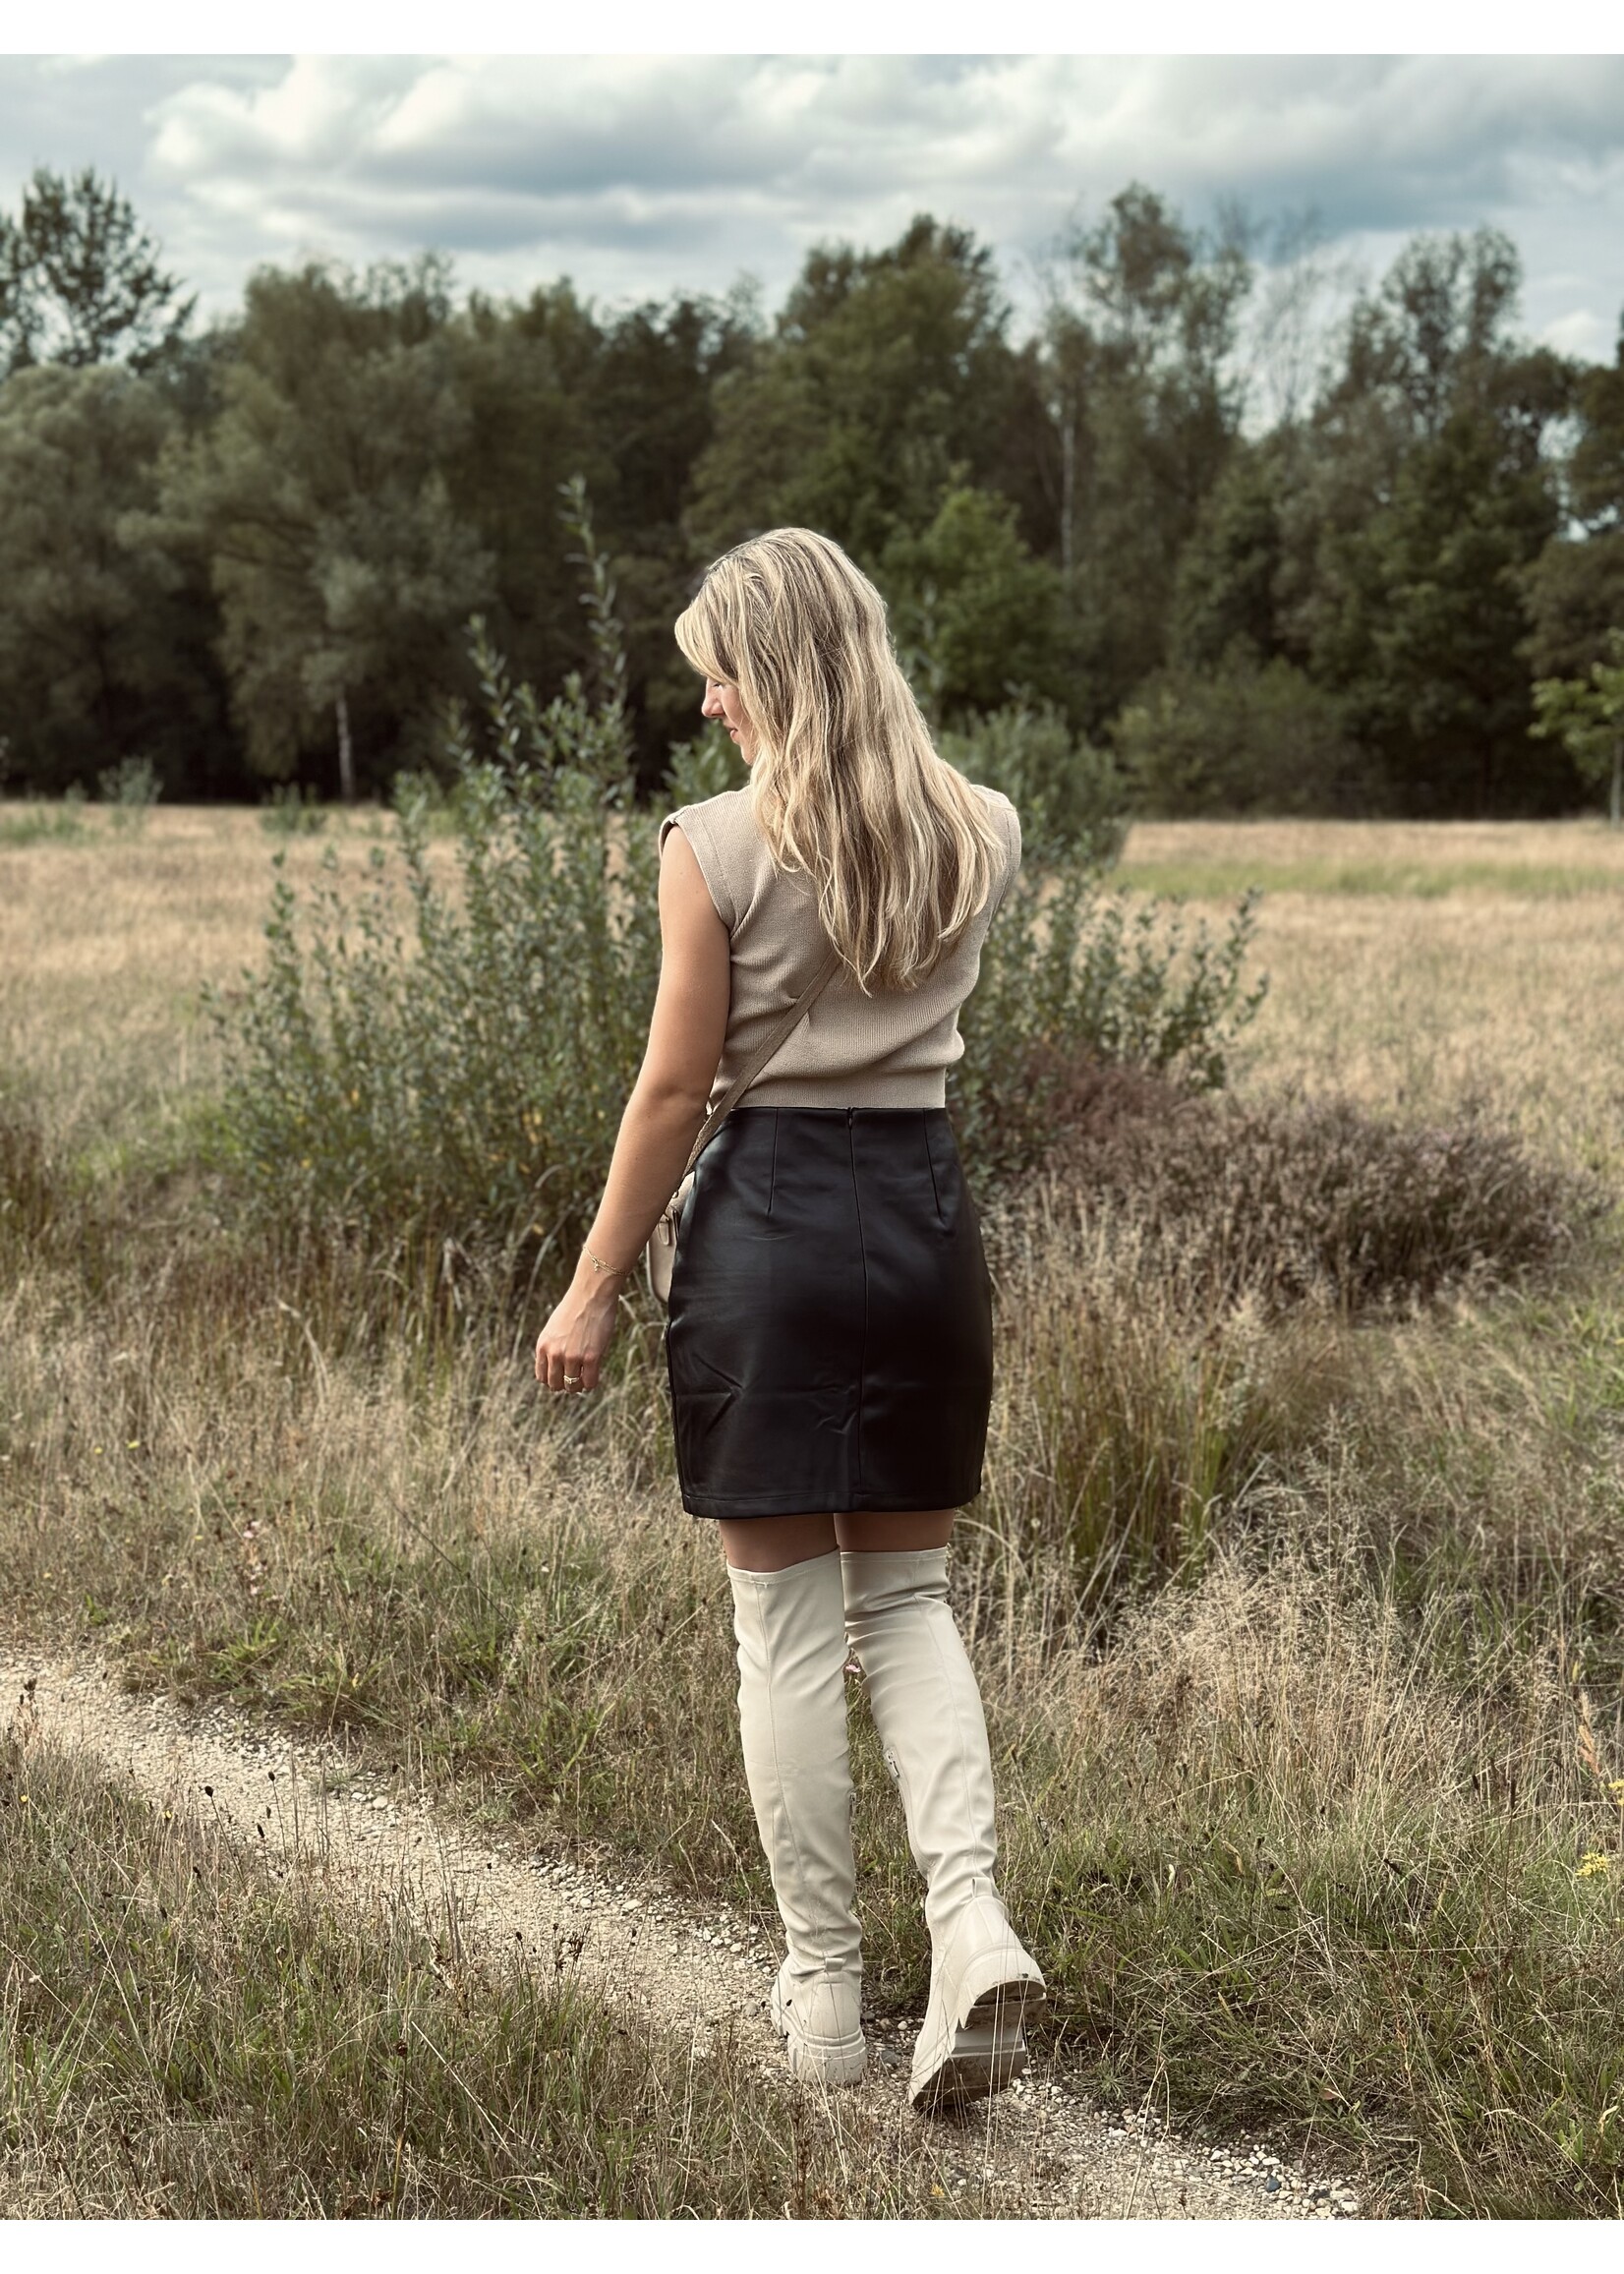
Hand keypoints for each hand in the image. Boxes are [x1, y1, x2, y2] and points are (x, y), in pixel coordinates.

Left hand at [534, 1270, 620, 1394]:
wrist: (591, 1293)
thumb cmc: (575, 1307)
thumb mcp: (554, 1327)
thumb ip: (552, 1346)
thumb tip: (557, 1367)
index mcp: (543, 1346)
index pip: (542, 1377)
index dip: (553, 1379)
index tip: (563, 1375)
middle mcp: (554, 1354)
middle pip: (555, 1385)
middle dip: (565, 1384)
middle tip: (576, 1377)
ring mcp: (572, 1357)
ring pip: (572, 1387)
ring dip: (579, 1385)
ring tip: (586, 1376)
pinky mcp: (591, 1357)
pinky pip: (590, 1383)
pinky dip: (591, 1383)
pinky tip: (594, 1373)